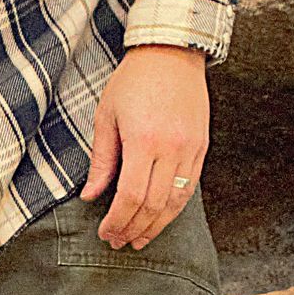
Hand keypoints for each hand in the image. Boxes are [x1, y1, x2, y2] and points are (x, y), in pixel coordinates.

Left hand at [80, 47, 208, 247]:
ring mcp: (191, 148)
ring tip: (140, 239)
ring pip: (176, 201)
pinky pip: (190, 186)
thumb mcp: (107, 116)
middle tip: (119, 241)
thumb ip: (101, 160)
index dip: (118, 220)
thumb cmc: (133, 81)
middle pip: (154, 204)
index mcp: (143, 139)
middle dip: (134, 228)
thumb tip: (91, 195)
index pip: (131, 195)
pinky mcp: (202, 146)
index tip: (106, 232)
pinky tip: (161, 218)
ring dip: (157, 225)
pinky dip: (174, 207)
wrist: (171, 53)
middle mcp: (171, 147)